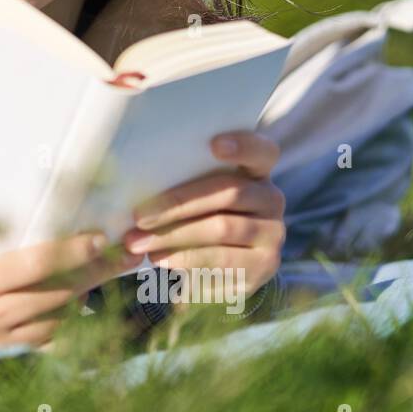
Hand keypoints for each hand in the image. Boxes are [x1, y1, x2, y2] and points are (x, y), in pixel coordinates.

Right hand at [0, 229, 140, 349]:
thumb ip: (10, 236)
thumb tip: (63, 217)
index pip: (36, 263)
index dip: (73, 251)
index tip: (100, 239)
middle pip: (55, 290)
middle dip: (95, 272)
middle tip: (123, 257)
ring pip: (58, 315)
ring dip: (85, 293)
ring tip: (102, 272)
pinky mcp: (5, 348)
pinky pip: (50, 335)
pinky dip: (69, 317)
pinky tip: (81, 301)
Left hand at [122, 130, 285, 302]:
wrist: (225, 266)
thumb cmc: (199, 215)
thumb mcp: (197, 194)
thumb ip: (184, 180)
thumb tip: (140, 184)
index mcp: (257, 172)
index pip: (262, 152)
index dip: (243, 146)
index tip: (214, 144)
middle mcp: (271, 200)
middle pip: (229, 193)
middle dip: (178, 204)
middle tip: (139, 216)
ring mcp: (272, 235)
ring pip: (221, 229)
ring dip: (174, 236)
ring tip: (141, 243)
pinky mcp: (263, 266)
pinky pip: (222, 261)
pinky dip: (187, 260)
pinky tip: (161, 260)